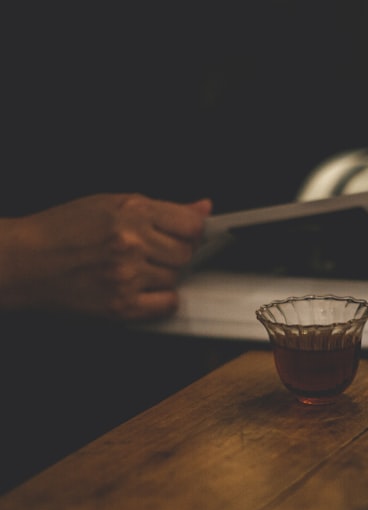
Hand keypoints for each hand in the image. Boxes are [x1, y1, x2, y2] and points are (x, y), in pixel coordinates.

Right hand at [0, 194, 211, 320]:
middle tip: (150, 252)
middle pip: (186, 253)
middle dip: (174, 253)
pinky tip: (142, 289)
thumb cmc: (61, 230)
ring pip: (176, 278)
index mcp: (131, 212)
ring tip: (135, 268)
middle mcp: (131, 242)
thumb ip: (163, 208)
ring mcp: (126, 275)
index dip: (191, 230)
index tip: (184, 234)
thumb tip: (203, 208)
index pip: (192, 225)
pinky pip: (167, 305)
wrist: (22, 262)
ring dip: (163, 275)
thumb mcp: (110, 204)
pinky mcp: (120, 305)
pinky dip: (161, 300)